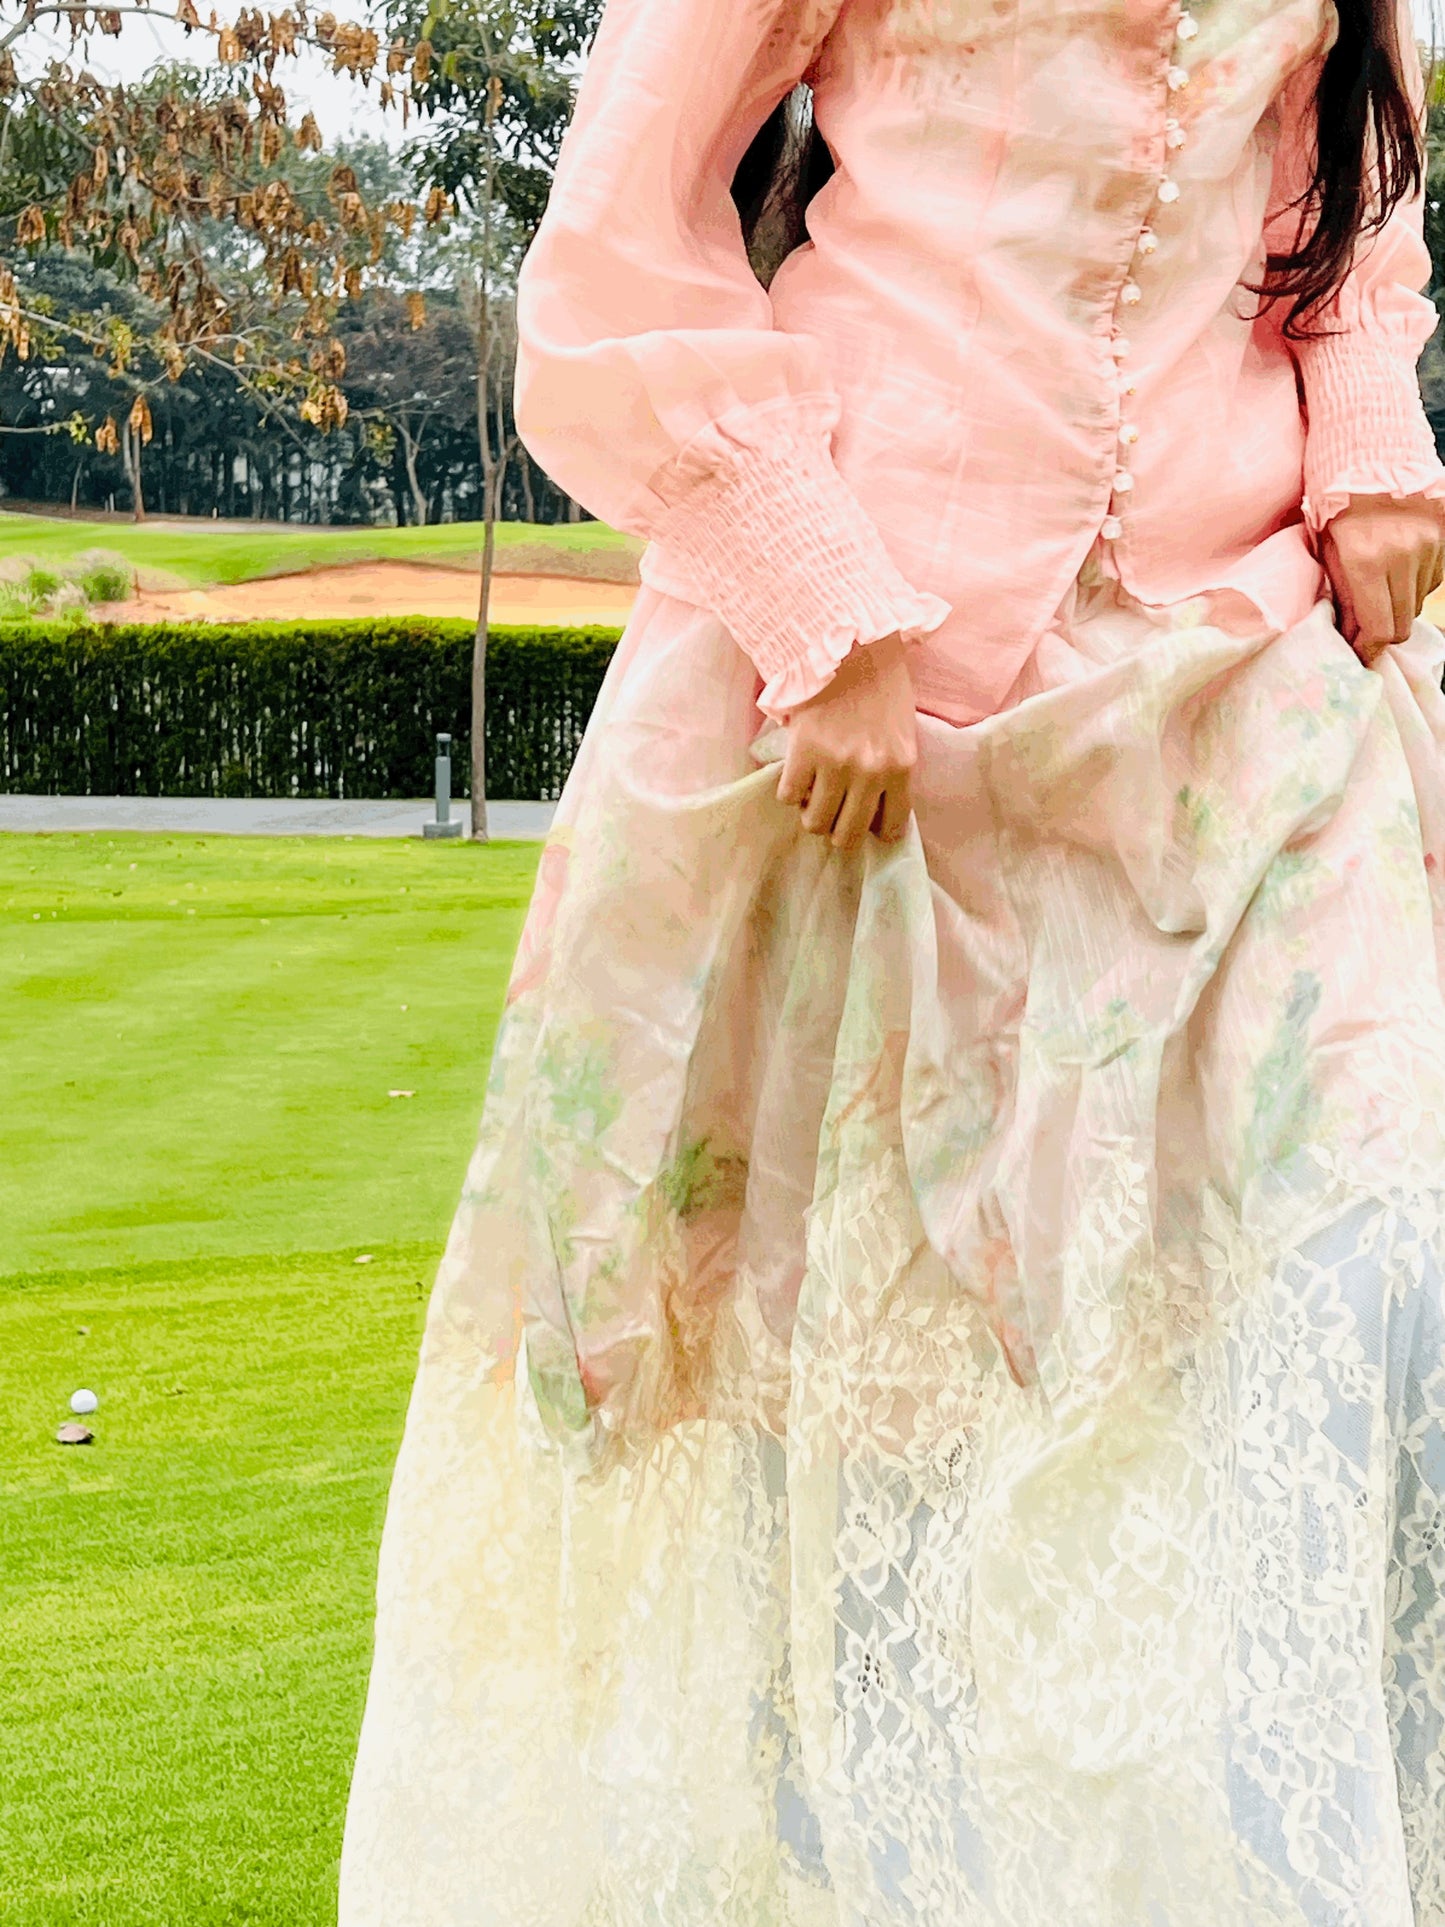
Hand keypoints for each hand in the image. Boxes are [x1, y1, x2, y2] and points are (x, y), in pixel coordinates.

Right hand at [775, 631, 916, 852]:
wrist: (848, 643)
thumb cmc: (880, 684)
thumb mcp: (901, 732)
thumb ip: (891, 772)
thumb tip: (869, 809)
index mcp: (901, 768)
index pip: (889, 829)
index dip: (872, 829)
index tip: (861, 817)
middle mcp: (870, 772)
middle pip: (845, 835)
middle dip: (836, 829)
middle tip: (831, 810)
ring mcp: (835, 764)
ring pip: (813, 822)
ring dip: (810, 812)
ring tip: (812, 792)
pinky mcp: (803, 751)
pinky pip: (788, 795)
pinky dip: (789, 790)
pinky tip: (797, 772)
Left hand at [1320, 492, 1444, 667]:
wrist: (1370, 454)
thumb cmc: (1337, 506)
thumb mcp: (1328, 553)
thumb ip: (1343, 596)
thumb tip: (1353, 636)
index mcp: (1366, 561)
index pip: (1379, 628)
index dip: (1367, 648)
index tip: (1357, 652)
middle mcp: (1404, 555)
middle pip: (1403, 622)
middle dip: (1382, 633)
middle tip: (1364, 630)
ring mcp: (1429, 544)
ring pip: (1418, 603)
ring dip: (1399, 606)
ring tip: (1378, 591)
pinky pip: (1433, 579)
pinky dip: (1414, 584)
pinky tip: (1397, 570)